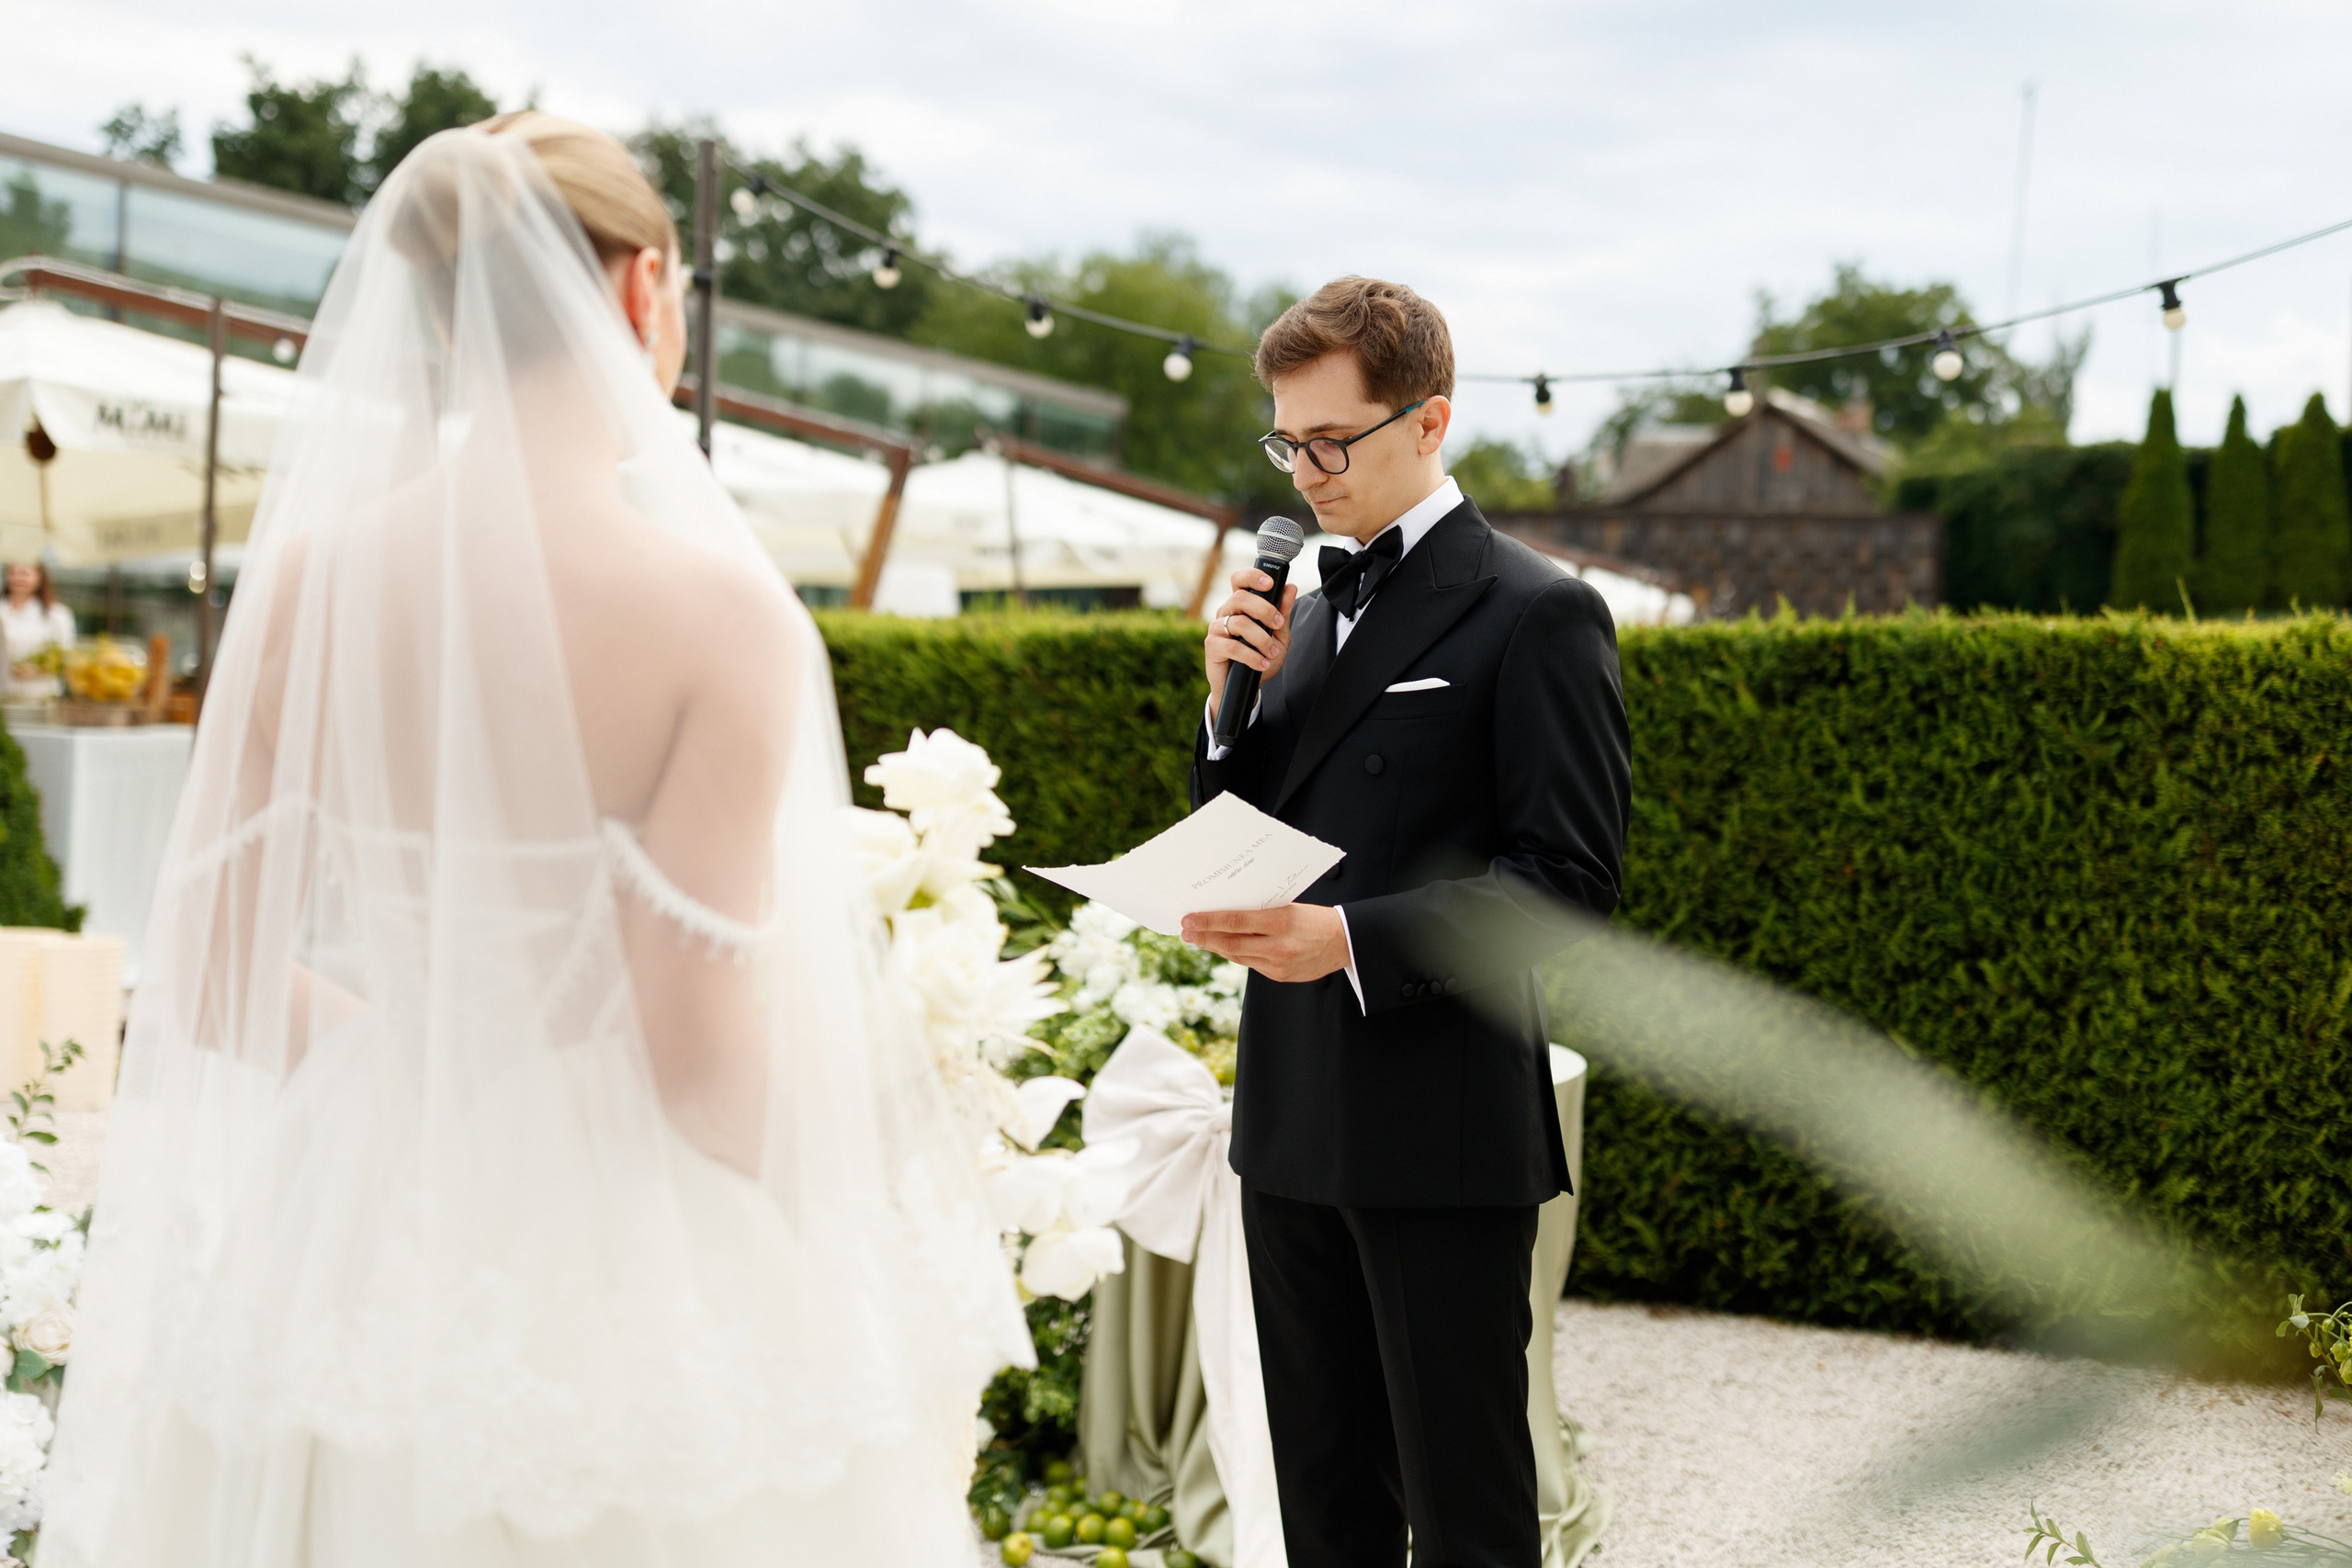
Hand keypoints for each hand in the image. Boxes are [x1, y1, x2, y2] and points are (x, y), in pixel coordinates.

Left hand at [1181, 903, 1348, 983]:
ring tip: (1197, 939)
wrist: (1344, 942)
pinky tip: (1223, 947)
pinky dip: (1235, 955)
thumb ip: (1260, 913)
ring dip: (1214, 947)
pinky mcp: (1279, 975)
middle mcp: (1278, 945)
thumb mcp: (1289, 908)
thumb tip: (1226, 914)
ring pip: (1237, 956)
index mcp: (1281, 921)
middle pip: (1231, 943)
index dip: (1208, 921)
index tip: (1189, 919)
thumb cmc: (1314, 919)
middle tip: (1185, 931)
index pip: (1236, 921)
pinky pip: (1250, 964)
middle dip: (1204, 937)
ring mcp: (1278, 964)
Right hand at [1204, 569, 1298, 723]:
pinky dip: (1252, 656)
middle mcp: (1226, 612)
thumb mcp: (1278, 636)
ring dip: (1261, 639)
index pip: (1240, 580)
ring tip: (1271, 653)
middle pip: (1240, 597)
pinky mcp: (1212, 646)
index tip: (1270, 583)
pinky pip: (1232, 646)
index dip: (1252, 576)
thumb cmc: (1261, 658)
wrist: (1248, 686)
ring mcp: (1217, 628)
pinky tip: (1262, 664)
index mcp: (1241, 605)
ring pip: (1239, 623)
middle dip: (1263, 610)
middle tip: (1277, 625)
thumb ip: (1283, 613)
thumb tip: (1291, 588)